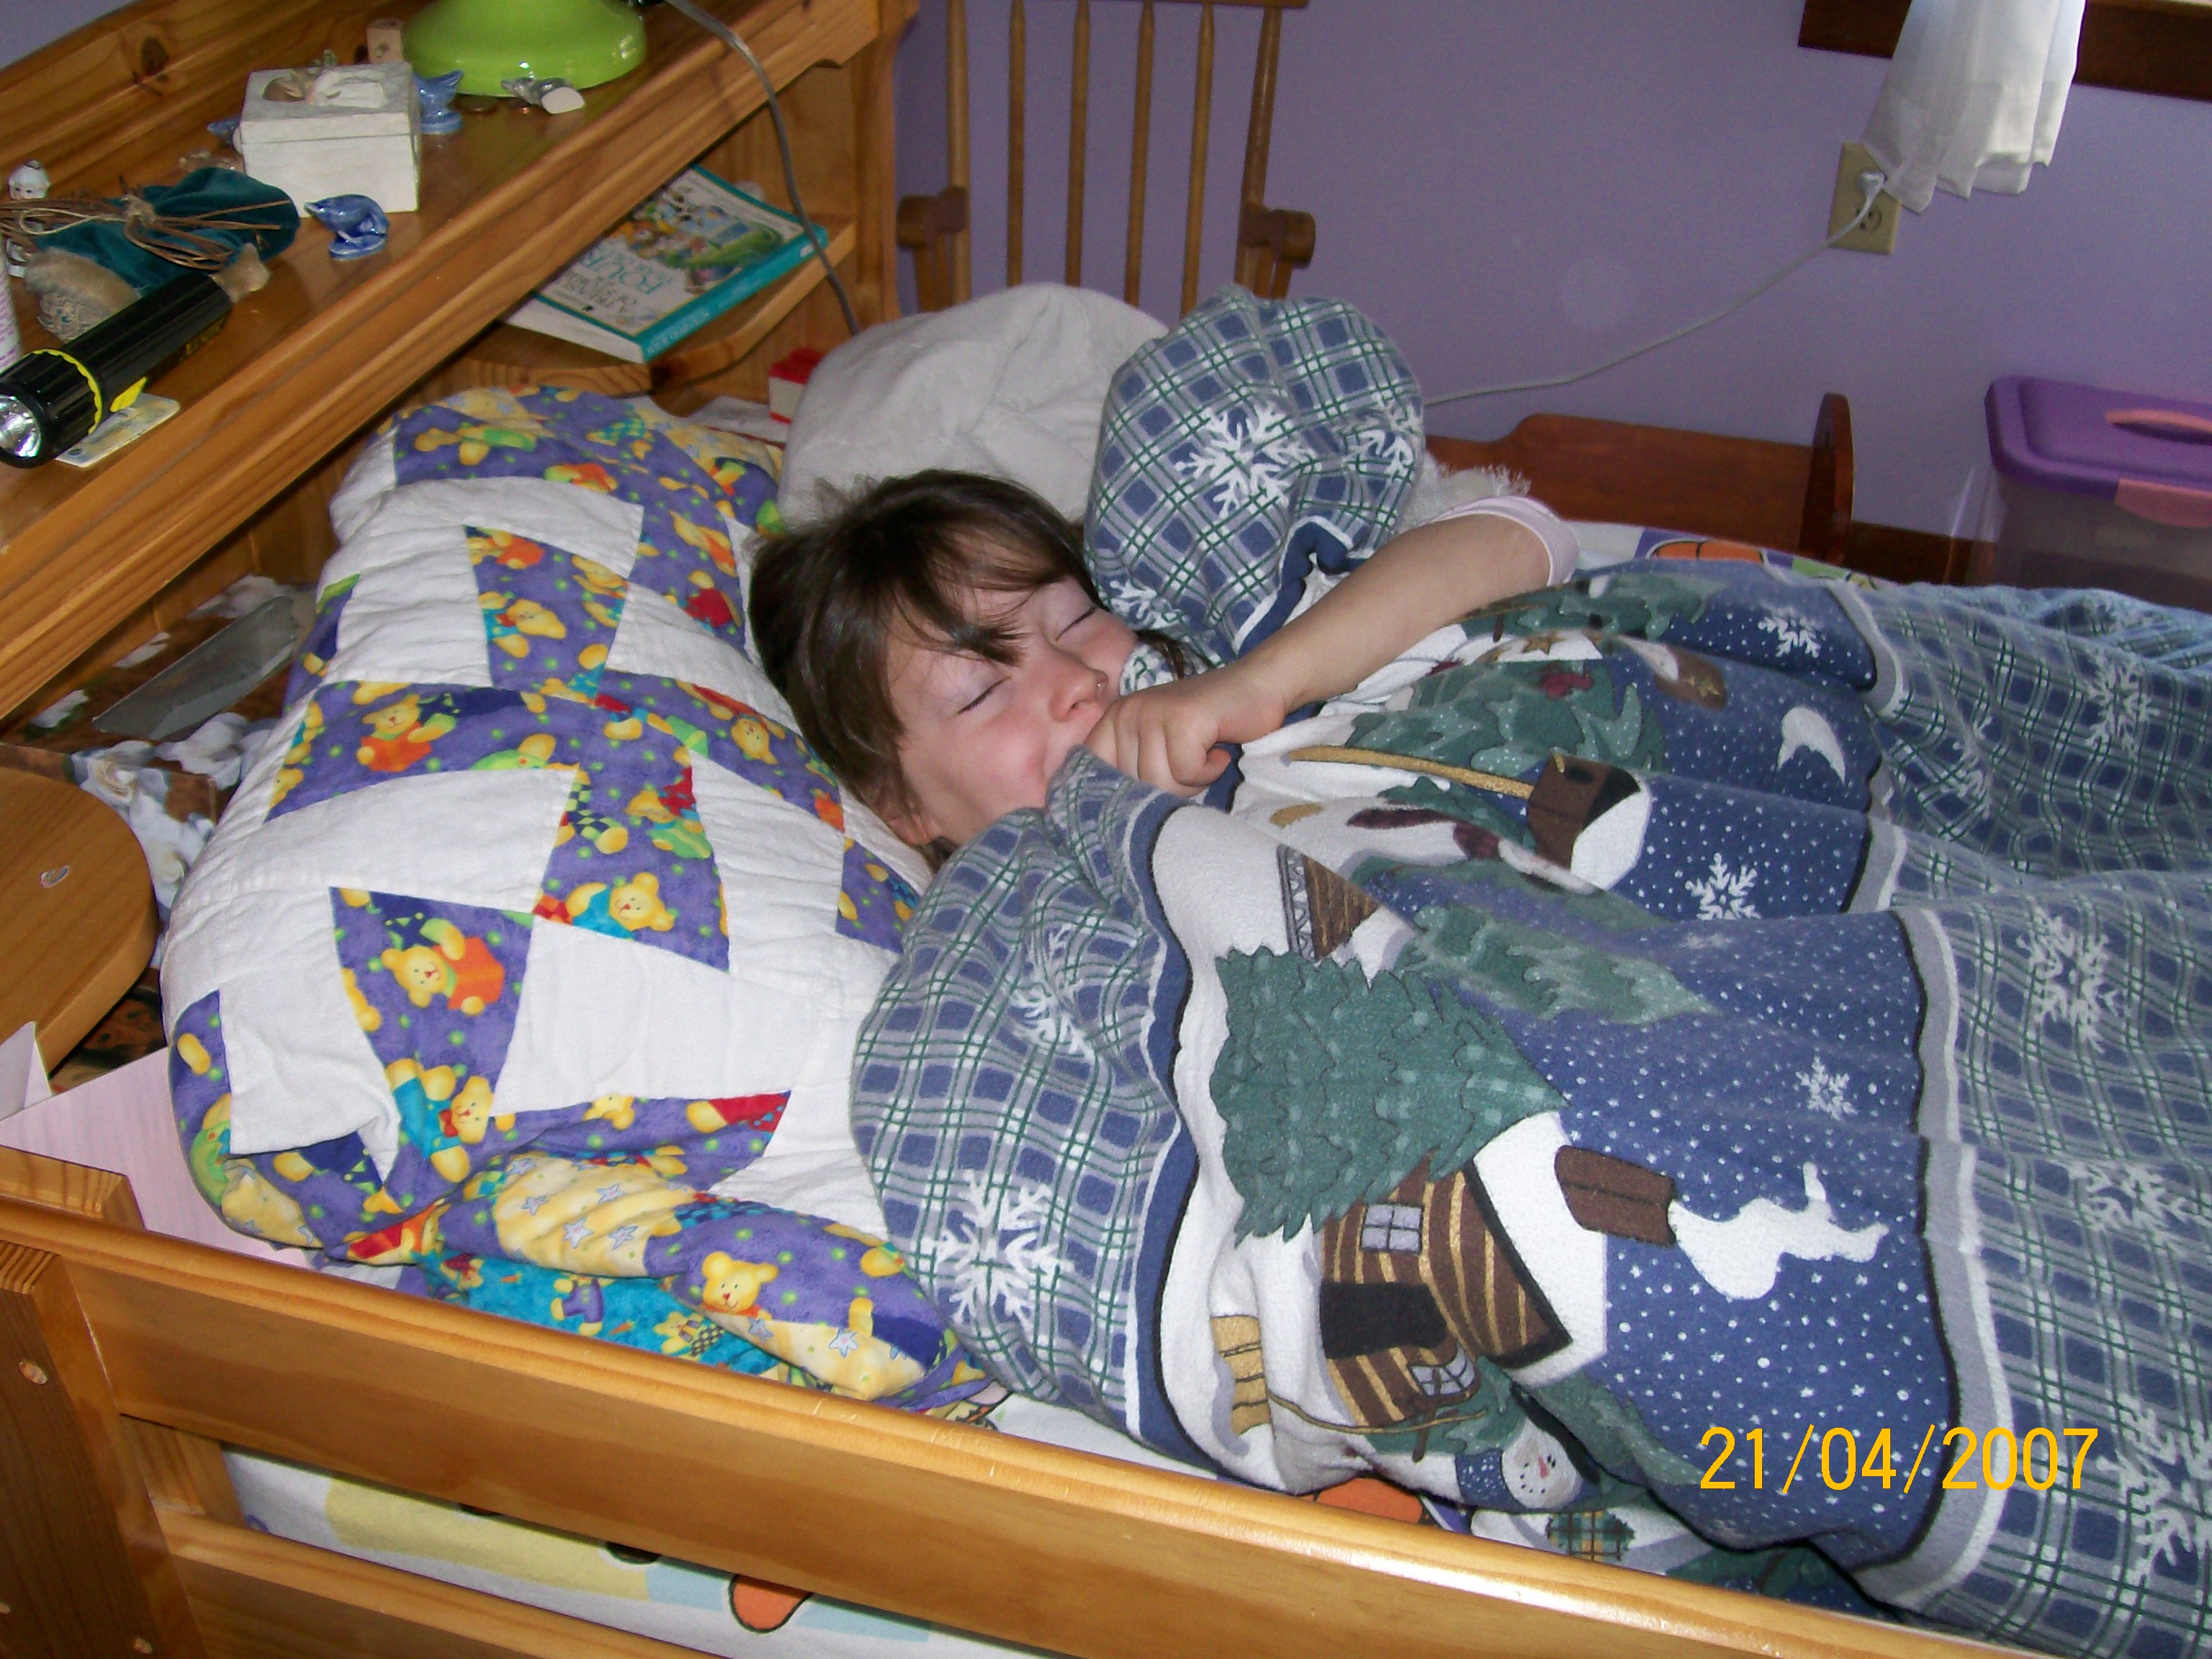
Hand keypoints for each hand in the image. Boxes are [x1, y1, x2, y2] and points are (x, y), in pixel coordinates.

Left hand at [1084, 659, 1291, 793]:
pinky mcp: (1182, 718)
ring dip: (1192, 780)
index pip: (1094, 774)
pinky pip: (1187, 772)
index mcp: (1114, 720)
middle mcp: (1125, 712)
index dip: (1122, 796)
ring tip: (1205, 754)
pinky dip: (1210, 770)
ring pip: (1160, 782)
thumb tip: (1114, 818)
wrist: (1258, 686)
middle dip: (1171, 787)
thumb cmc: (1210, 725)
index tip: (1154, 793)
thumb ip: (1134, 770)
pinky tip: (1218, 750)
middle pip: (1135, 787)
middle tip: (1193, 762)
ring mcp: (1152, 712)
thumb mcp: (1161, 747)